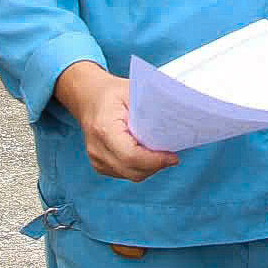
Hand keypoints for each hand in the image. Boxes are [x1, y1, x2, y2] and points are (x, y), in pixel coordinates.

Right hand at [52, 62, 176, 182]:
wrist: (88, 97)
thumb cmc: (112, 93)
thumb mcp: (133, 92)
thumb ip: (152, 107)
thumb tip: (180, 119)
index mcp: (104, 128)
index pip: (131, 156)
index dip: (155, 160)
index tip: (172, 156)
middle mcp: (97, 148)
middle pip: (132, 170)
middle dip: (156, 166)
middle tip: (171, 155)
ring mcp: (96, 158)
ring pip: (130, 175)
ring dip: (149, 168)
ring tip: (159, 153)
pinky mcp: (98, 164)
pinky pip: (124, 173)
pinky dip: (139, 168)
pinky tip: (145, 154)